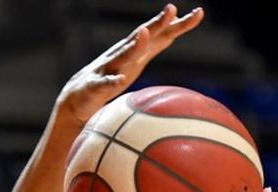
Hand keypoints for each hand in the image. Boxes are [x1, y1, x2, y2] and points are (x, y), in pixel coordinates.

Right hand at [54, 4, 203, 126]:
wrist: (78, 97)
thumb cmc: (112, 76)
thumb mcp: (137, 61)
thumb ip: (154, 46)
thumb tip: (173, 33)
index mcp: (135, 50)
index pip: (161, 33)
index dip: (179, 24)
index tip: (199, 12)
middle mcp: (122, 54)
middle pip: (142, 37)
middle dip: (157, 23)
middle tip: (171, 9)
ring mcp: (109, 69)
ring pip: (123, 56)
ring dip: (134, 46)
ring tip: (145, 34)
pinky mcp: (97, 87)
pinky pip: (106, 84)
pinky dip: (113, 81)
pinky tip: (121, 80)